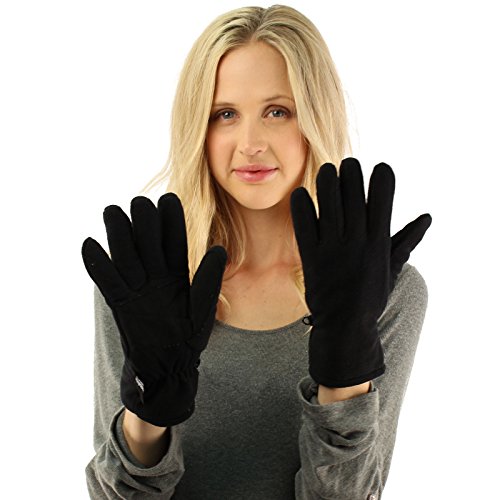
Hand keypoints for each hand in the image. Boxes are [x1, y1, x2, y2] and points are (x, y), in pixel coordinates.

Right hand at [82, 194, 226, 425]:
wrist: (170, 366)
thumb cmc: (190, 336)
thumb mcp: (203, 307)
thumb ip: (209, 279)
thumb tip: (219, 250)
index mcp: (179, 272)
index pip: (175, 240)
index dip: (172, 221)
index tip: (169, 199)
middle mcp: (156, 274)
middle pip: (147, 242)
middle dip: (144, 221)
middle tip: (139, 202)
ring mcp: (137, 286)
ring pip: (125, 254)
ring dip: (118, 234)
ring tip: (112, 211)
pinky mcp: (120, 302)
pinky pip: (106, 280)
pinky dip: (97, 264)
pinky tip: (89, 245)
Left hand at [291, 158, 430, 386]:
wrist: (344, 326)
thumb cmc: (370, 296)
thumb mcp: (392, 268)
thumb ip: (406, 240)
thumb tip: (426, 218)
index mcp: (379, 242)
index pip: (383, 199)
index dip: (382, 178)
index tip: (379, 168)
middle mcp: (358, 242)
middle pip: (354, 196)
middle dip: (352, 174)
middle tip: (347, 164)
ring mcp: (333, 249)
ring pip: (329, 204)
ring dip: (327, 182)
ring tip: (326, 170)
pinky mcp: (312, 257)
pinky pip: (305, 225)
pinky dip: (302, 207)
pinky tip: (301, 194)